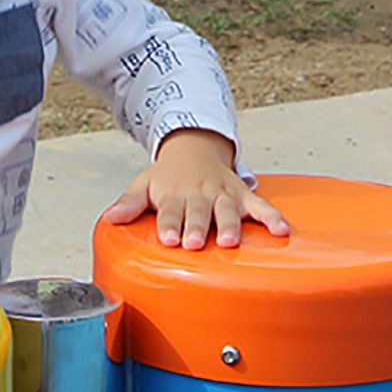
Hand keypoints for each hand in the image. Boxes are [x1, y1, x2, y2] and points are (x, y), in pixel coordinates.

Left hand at [103, 129, 288, 248]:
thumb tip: (110, 218)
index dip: (170, 224)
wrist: (193, 149)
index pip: (170, 211)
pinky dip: (272, 217)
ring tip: (229, 241)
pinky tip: (282, 231)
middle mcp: (199, 194)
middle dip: (196, 227)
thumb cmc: (167, 177)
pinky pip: (261, 206)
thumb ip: (129, 203)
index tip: (169, 238)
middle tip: (193, 242)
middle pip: (198, 212)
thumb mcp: (143, 185)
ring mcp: (223, 195)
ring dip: (230, 225)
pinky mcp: (243, 196)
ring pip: (228, 210)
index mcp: (174, 193)